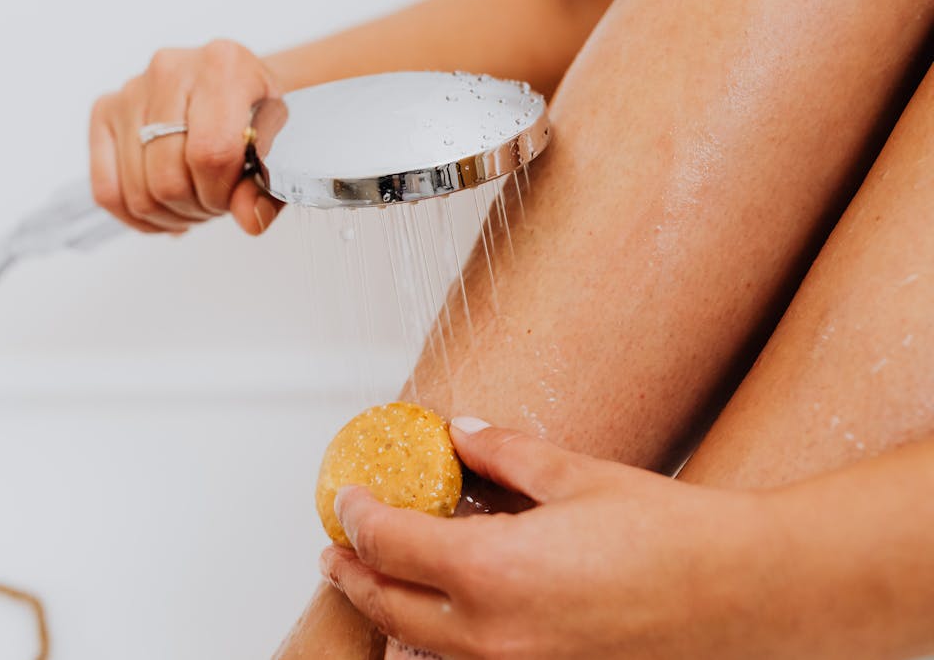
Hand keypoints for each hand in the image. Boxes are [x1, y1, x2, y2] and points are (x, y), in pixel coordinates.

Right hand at [89, 39, 283, 234]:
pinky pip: (106, 189)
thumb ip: (269, 187)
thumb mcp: (282, 146)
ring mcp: (131, 90)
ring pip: (137, 192)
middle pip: (168, 179)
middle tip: (216, 201)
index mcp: (222, 65)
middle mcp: (170, 68)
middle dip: (196, 207)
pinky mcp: (105, 111)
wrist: (238, 86)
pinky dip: (135, 215)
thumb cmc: (258, 113)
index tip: (234, 196)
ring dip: (170, 214)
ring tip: (194, 200)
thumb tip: (249, 218)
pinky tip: (163, 211)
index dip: (222, 192)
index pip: (210, 153)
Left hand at [319, 419, 798, 658]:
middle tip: (336, 548)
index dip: (359, 516)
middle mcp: (492, 632)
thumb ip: (503, 455)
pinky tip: (438, 616)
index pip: (389, 543)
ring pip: (418, 645)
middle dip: (352, 572)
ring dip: (386, 610)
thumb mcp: (574, 476)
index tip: (349, 498)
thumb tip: (462, 435)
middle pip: (387, 603)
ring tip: (372, 580)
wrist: (739, 597)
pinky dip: (433, 640)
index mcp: (491, 570)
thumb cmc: (669, 538)